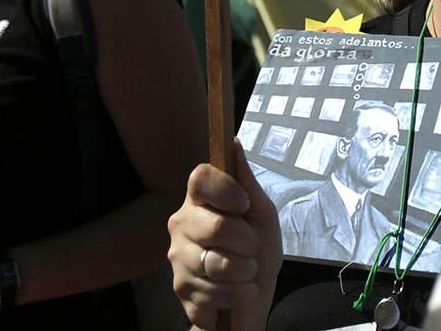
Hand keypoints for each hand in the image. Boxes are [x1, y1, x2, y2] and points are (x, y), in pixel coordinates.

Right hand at [167, 140, 281, 330]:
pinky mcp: (180, 289)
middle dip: (247, 243)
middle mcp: (181, 224)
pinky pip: (214, 293)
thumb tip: (235, 143)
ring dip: (245, 274)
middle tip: (251, 249)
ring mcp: (177, 257)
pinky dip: (235, 296)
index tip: (244, 205)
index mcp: (200, 199)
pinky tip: (234, 293)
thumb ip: (248, 183)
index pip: (200, 177)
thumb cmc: (259, 251)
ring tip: (245, 273)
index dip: (225, 190)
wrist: (254, 296)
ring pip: (217, 264)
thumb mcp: (262, 215)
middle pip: (216, 226)